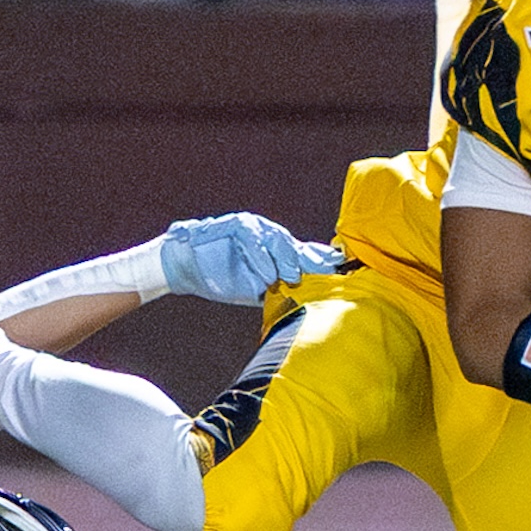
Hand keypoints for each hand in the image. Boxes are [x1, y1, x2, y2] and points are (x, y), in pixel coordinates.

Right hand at [159, 212, 342, 305]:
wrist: (188, 267)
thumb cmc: (222, 279)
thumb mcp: (255, 289)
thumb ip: (278, 290)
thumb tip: (307, 304)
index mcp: (276, 251)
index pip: (303, 253)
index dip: (321, 259)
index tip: (342, 270)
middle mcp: (268, 236)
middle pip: (296, 245)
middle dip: (313, 258)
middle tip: (329, 271)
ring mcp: (254, 228)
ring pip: (277, 240)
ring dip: (286, 260)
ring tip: (292, 278)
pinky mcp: (236, 226)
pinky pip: (252, 240)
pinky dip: (261, 258)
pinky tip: (268, 275)